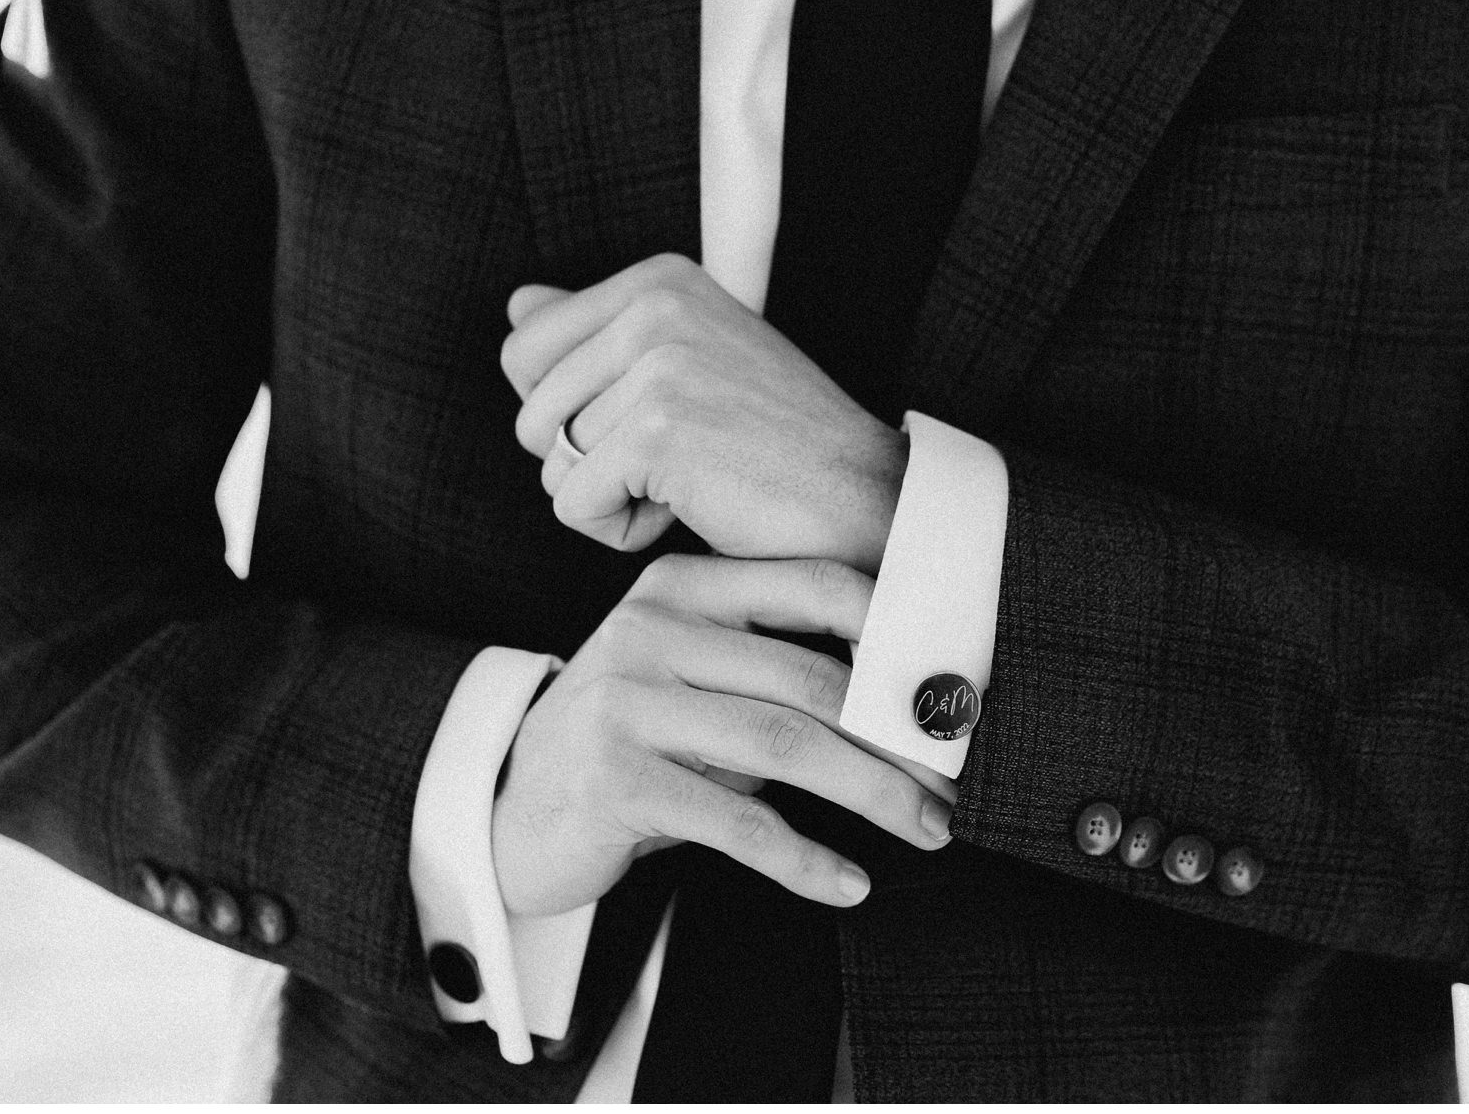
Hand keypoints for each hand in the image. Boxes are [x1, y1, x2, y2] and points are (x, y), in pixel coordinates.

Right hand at [491, 553, 953, 917]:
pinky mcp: (614, 779)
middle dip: (896, 738)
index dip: (895, 633)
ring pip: (786, 745)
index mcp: (682, 587)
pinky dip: (804, 860)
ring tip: (925, 830)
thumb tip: (908, 704)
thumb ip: (773, 671)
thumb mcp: (694, 683)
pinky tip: (848, 884)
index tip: (955, 686)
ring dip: (871, 795)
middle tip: (953, 783)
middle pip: (811, 678)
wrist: (513, 810)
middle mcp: (650, 629)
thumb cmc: (635, 744)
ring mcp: (626, 701)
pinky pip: (738, 824)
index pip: (813, 585)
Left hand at [500, 253, 907, 571]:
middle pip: (529, 408)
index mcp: (660, 281)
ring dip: (610, 496)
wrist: (861, 500)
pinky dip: (621, 532)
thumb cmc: (776, 446)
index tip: (658, 422)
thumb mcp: (688, 363)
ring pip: (550, 461)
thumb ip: (599, 331)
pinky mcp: (658, 432)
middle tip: (673, 462)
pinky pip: (573, 506)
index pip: (527, 345)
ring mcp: (659, 364)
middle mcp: (657, 305)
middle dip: (583, 459)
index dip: (571, 410)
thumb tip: (518, 303)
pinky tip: (691, 511)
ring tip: (689, 483)